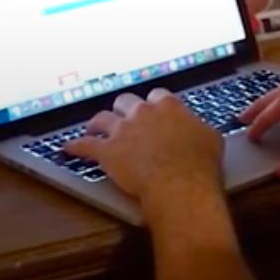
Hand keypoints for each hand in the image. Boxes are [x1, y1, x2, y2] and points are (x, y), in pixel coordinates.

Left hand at [65, 89, 223, 218]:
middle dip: (124, 109)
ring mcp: (122, 130)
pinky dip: (76, 146)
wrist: (180, 183)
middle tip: (124, 117)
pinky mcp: (107, 152)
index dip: (154, 103)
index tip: (154, 110)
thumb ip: (198, 127)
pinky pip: (85, 146)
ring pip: (103, 118)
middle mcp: (142, 113)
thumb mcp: (211, 137)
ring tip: (94, 127)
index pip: (157, 95)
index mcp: (168, 106)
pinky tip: (68, 147)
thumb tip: (199, 128)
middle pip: (126, 101)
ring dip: (98, 123)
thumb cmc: (199, 162)